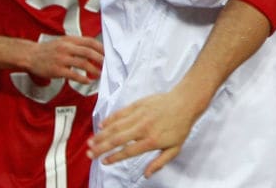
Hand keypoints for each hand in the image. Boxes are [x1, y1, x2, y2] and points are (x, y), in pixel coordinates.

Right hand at [26, 35, 103, 83]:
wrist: (30, 55)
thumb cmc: (47, 49)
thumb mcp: (63, 41)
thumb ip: (77, 43)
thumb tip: (93, 48)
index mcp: (69, 40)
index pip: (89, 41)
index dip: (100, 47)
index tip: (107, 53)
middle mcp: (66, 48)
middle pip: (88, 52)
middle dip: (100, 59)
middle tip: (106, 64)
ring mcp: (62, 59)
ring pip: (83, 63)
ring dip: (94, 70)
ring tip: (99, 73)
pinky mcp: (57, 70)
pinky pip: (73, 75)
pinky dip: (83, 78)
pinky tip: (87, 80)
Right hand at [88, 79, 205, 177]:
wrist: (185, 102)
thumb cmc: (180, 126)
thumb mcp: (175, 148)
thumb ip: (159, 162)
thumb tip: (147, 174)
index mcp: (151, 140)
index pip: (127, 151)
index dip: (114, 157)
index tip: (103, 162)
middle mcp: (142, 128)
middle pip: (117, 139)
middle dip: (101, 148)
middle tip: (90, 154)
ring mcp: (139, 115)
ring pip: (116, 126)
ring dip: (102, 135)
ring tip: (91, 142)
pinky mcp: (138, 104)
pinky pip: (121, 112)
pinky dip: (110, 119)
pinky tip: (102, 125)